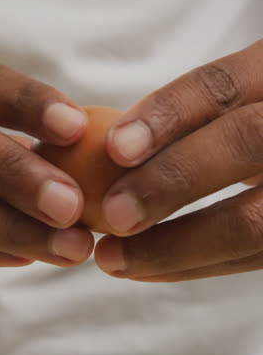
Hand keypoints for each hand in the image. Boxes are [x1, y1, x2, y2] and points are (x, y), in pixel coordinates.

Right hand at [0, 65, 92, 266]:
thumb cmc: (11, 148)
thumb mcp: (13, 119)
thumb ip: (50, 129)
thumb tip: (96, 142)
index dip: (30, 105)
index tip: (78, 127)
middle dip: (23, 179)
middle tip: (72, 208)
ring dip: (21, 231)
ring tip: (76, 249)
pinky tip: (28, 257)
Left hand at [95, 39, 262, 280]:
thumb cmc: (242, 130)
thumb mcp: (227, 107)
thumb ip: (188, 121)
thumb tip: (105, 152)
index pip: (224, 86)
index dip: (169, 113)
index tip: (115, 148)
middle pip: (246, 142)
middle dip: (173, 179)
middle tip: (114, 215)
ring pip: (253, 221)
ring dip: (174, 246)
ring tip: (114, 258)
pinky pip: (249, 257)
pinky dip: (192, 266)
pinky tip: (147, 268)